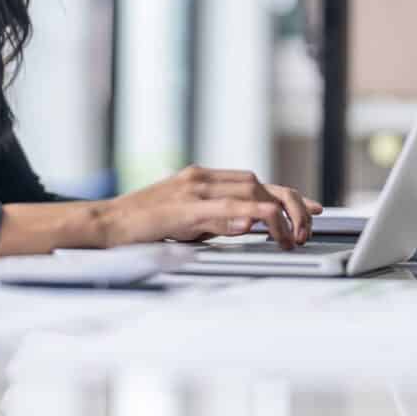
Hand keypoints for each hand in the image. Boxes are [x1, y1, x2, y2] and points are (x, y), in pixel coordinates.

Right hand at [100, 165, 323, 249]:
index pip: (255, 182)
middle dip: (291, 205)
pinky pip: (222, 208)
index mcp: (202, 178)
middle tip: (307, 229)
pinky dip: (245, 214)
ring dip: (277, 215)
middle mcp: (201, 178)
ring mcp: (192, 190)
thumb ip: (216, 218)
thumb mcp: (186, 220)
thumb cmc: (140, 225)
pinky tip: (260, 225)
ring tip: (291, 237)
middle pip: (259, 183)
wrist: (104, 224)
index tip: (312, 210)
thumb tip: (250, 223)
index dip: (287, 195)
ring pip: (249, 192)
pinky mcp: (182, 208)